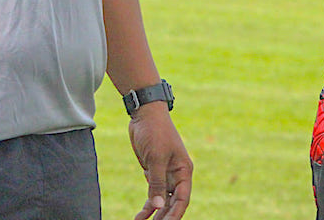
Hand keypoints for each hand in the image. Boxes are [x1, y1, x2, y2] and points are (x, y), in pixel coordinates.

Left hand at [129, 103, 192, 219]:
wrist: (144, 114)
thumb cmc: (155, 132)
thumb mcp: (156, 157)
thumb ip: (157, 182)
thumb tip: (157, 206)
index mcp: (183, 171)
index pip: (182, 199)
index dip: (175, 214)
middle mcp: (176, 175)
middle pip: (172, 202)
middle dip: (164, 216)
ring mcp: (164, 174)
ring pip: (161, 200)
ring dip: (154, 213)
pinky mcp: (152, 171)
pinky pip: (152, 192)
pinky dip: (147, 204)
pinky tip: (140, 216)